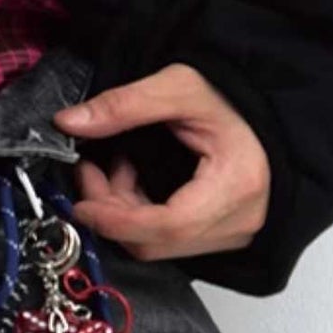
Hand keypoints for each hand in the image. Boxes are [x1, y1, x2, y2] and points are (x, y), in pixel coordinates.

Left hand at [51, 61, 269, 260]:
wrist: (263, 108)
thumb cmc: (232, 96)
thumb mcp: (177, 87)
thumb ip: (124, 105)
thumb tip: (69, 123)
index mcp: (236, 185)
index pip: (170, 225)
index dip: (117, 220)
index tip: (82, 204)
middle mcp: (241, 220)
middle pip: (159, 242)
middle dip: (111, 213)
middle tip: (88, 172)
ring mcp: (235, 232)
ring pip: (160, 245)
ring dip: (122, 214)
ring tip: (110, 170)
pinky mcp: (224, 234)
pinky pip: (171, 240)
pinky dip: (140, 217)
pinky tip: (131, 182)